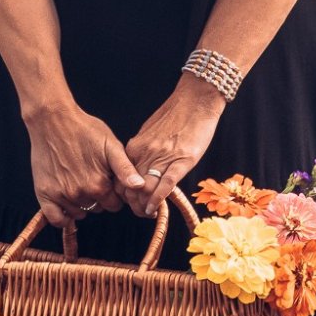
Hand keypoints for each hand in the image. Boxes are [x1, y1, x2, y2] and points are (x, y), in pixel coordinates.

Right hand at [24, 99, 142, 229]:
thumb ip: (126, 169)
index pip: (114, 205)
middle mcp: (80, 194)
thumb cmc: (84, 129)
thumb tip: (140, 186)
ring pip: (79, 212)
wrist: (53, 120)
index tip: (108, 180)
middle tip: (92, 177)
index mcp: (99, 185)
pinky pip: (55, 219)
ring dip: (81, 203)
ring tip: (78, 181)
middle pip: (97, 208)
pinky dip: (62, 216)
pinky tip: (66, 204)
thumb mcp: (111, 145)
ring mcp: (61, 195)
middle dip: (98, 198)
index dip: (114, 194)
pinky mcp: (45, 193)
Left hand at [123, 79, 224, 218]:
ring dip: (144, 206)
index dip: (123, 193)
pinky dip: (158, 199)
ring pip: (146, 189)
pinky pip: (165, 184)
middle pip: (131, 187)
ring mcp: (163, 157)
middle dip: (133, 204)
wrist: (195, 101)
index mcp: (135, 147)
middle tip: (140, 212)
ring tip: (148, 213)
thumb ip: (142, 151)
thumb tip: (138, 167)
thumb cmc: (174, 115)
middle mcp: (145, 153)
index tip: (130, 200)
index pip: (121, 178)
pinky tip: (155, 209)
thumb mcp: (150, 133)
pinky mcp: (181, 160)